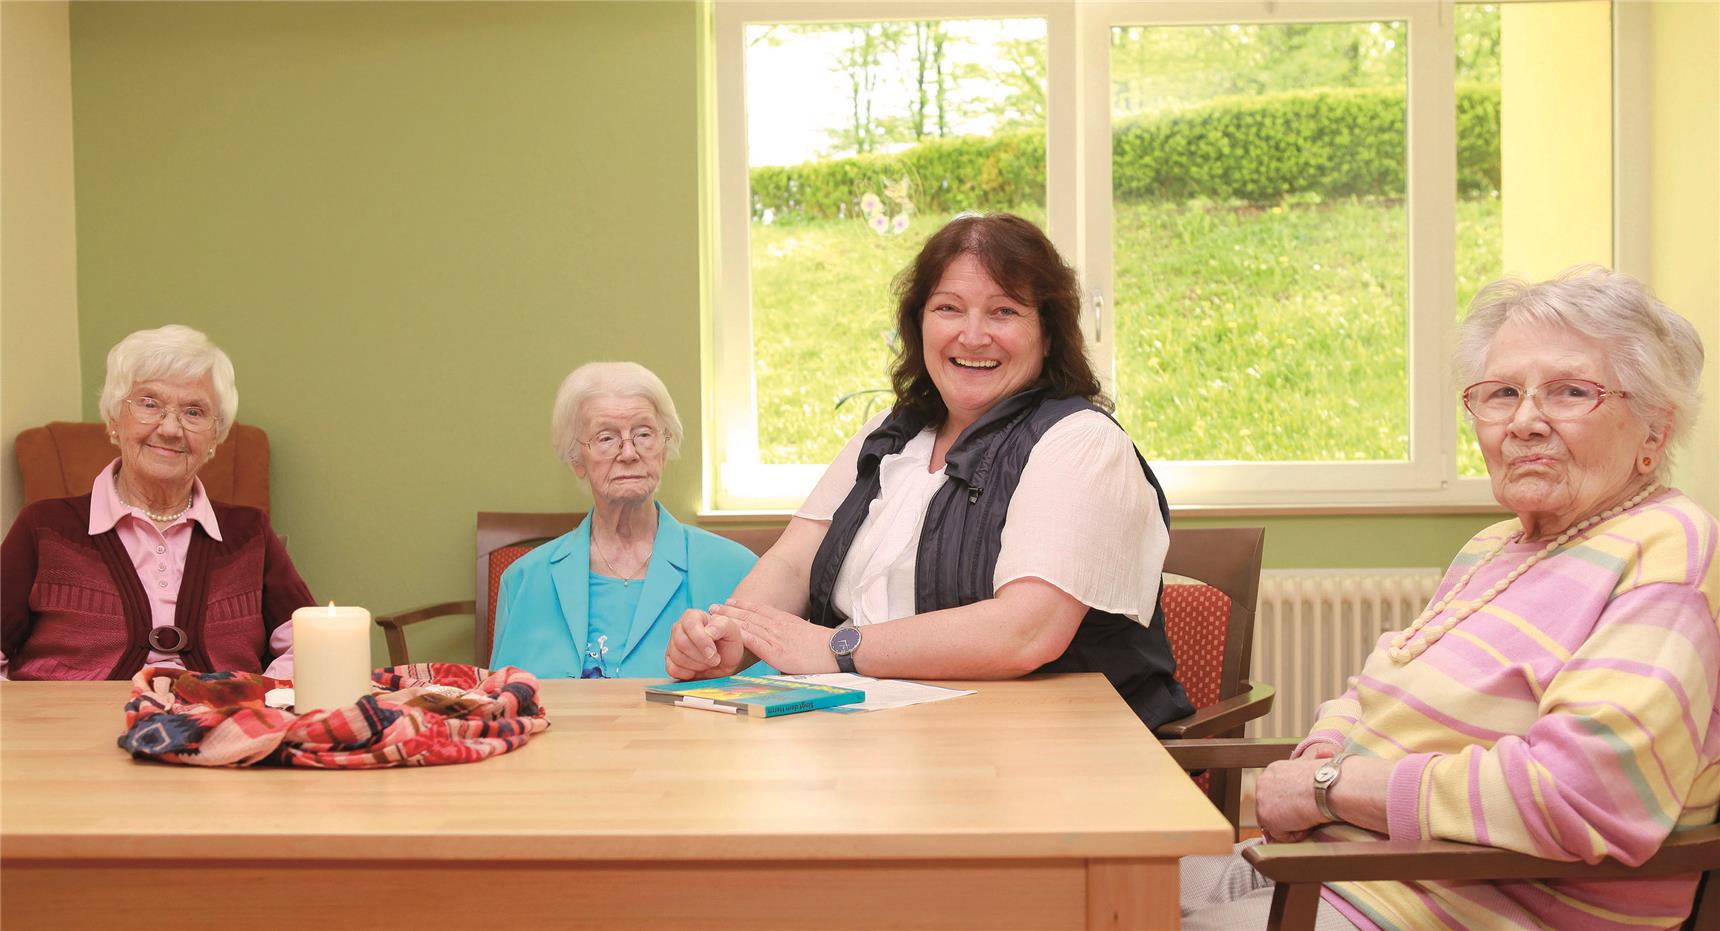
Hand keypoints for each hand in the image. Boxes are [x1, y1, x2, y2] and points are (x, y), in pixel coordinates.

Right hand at [665, 608, 746, 679]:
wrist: (727, 660)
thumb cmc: (728, 642)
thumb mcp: (732, 631)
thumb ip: (722, 626)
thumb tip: (708, 632)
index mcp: (692, 616)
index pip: (690, 625)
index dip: (701, 641)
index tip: (713, 652)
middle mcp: (679, 628)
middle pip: (682, 643)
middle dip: (701, 656)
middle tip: (715, 659)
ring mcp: (672, 644)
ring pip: (677, 658)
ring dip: (697, 665)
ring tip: (708, 663)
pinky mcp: (670, 660)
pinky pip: (673, 670)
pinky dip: (688, 673)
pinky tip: (698, 669)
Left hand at [712, 600, 834, 673]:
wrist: (838, 651)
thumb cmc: (827, 650)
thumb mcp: (806, 638)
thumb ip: (792, 641)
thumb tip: (785, 650)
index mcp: (787, 622)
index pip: (761, 611)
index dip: (744, 606)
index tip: (730, 602)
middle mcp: (779, 626)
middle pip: (749, 615)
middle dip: (729, 611)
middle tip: (712, 607)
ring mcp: (776, 638)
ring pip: (747, 625)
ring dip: (728, 620)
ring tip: (713, 616)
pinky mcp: (776, 651)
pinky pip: (753, 641)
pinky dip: (738, 635)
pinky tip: (727, 632)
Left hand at [1255, 755, 1333, 842]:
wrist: (1328, 787)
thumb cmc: (1327, 780)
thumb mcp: (1308, 769)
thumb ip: (1298, 776)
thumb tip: (1307, 773)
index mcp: (1273, 771)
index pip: (1273, 794)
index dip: (1288, 803)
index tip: (1302, 805)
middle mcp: (1262, 784)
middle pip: (1270, 808)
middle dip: (1287, 815)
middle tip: (1306, 813)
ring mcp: (1262, 802)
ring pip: (1275, 822)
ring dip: (1293, 824)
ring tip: (1309, 816)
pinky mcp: (1267, 818)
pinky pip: (1281, 835)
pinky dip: (1296, 834)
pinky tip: (1308, 823)